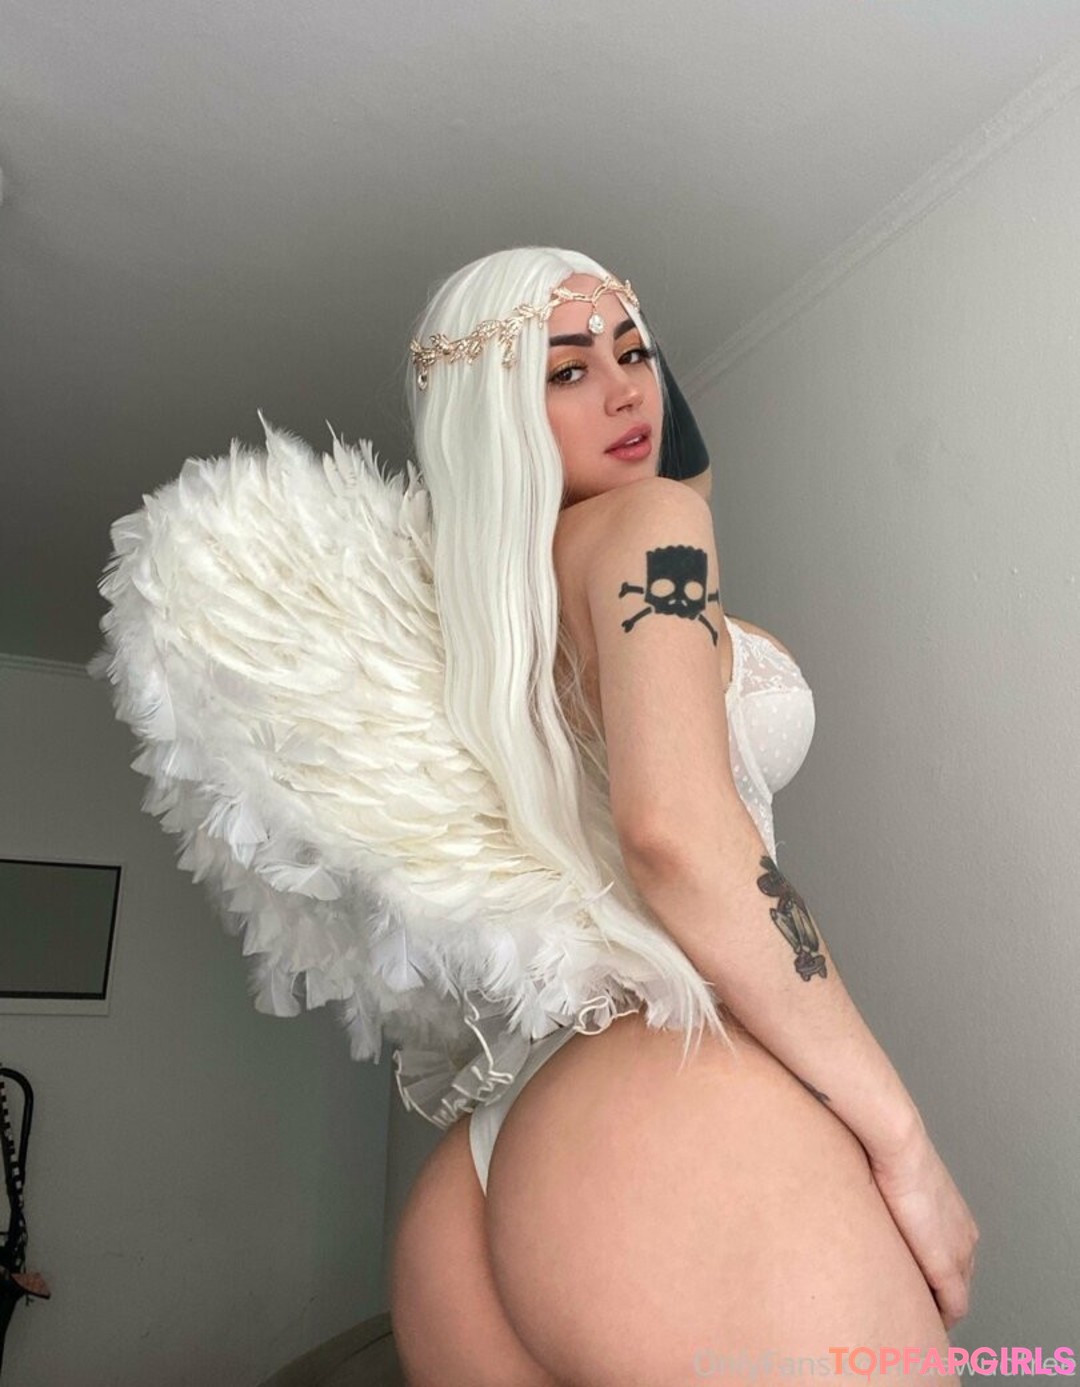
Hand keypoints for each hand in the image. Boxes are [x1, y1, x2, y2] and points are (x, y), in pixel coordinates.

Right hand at [869, 1130, 978, 1330]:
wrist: (900, 1146)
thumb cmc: (892, 1153)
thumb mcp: (900, 1181)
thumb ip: (897, 1201)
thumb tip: (875, 1200)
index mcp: (956, 1220)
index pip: (955, 1263)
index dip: (936, 1280)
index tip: (915, 1289)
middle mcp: (967, 1239)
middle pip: (959, 1283)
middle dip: (937, 1297)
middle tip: (911, 1307)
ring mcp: (961, 1253)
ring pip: (956, 1296)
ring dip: (936, 1307)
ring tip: (909, 1315)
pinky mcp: (947, 1266)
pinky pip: (954, 1307)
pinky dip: (941, 1318)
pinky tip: (921, 1322)